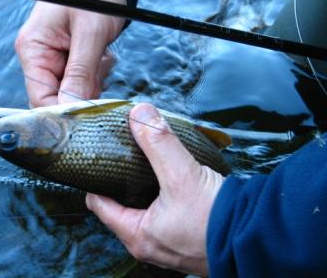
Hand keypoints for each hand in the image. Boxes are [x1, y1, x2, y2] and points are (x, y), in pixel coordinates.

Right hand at [15, 0, 126, 106]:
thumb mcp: (91, 32)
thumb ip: (81, 72)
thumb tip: (73, 106)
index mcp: (33, 50)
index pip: (40, 98)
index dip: (64, 110)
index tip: (90, 110)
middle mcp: (38, 58)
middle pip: (57, 98)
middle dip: (83, 91)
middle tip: (99, 68)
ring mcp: (53, 60)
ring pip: (73, 92)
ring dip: (93, 81)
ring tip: (101, 56)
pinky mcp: (68, 61)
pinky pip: (82, 82)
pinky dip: (95, 75)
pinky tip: (100, 56)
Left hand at [86, 103, 224, 275]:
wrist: (259, 239)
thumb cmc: (217, 218)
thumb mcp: (182, 175)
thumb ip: (158, 142)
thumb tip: (139, 113)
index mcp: (136, 235)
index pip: (98, 204)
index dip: (96, 178)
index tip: (99, 156)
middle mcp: (148, 243)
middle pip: (119, 205)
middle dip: (120, 178)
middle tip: (122, 152)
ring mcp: (166, 242)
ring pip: (142, 208)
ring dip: (142, 184)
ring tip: (144, 159)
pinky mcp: (184, 236)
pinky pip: (162, 212)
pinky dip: (160, 193)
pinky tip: (168, 175)